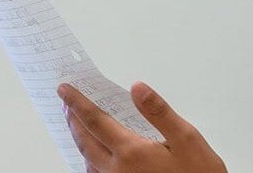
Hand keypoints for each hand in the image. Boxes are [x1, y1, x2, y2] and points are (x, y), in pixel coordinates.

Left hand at [57, 81, 227, 172]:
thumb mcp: (187, 138)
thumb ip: (159, 112)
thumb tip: (137, 88)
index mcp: (131, 152)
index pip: (95, 121)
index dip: (77, 103)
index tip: (65, 90)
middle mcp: (118, 170)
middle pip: (85, 141)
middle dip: (73, 120)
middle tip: (66, 103)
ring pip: (87, 159)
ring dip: (79, 139)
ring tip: (76, 124)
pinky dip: (89, 159)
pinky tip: (94, 155)